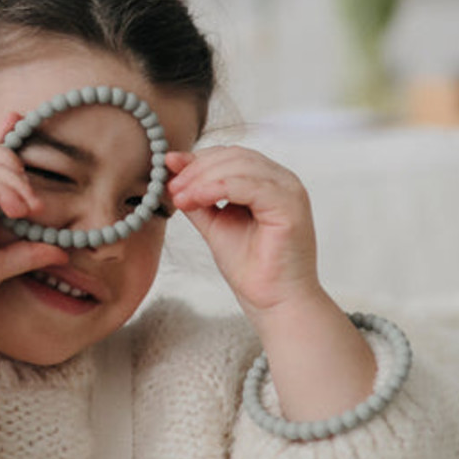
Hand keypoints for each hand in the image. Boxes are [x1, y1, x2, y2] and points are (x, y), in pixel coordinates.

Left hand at [164, 145, 323, 320]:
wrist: (273, 303)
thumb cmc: (252, 269)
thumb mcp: (216, 225)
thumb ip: (200, 200)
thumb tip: (174, 175)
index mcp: (268, 182)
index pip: (231, 156)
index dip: (198, 159)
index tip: (169, 169)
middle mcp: (282, 181)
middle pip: (234, 155)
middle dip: (197, 168)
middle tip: (172, 187)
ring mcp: (289, 191)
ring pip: (240, 166)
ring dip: (203, 178)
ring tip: (180, 197)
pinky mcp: (289, 206)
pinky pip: (249, 185)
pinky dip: (217, 188)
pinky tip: (196, 199)